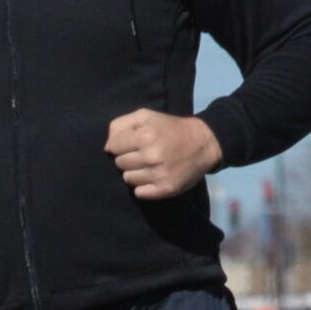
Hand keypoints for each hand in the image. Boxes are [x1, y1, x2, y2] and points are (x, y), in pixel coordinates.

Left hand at [105, 109, 221, 199]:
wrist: (204, 143)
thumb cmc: (169, 128)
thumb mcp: (145, 116)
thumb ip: (120, 126)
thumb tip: (107, 148)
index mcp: (145, 135)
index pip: (113, 147)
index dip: (121, 144)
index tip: (133, 143)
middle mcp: (151, 156)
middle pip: (119, 163)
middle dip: (128, 158)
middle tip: (143, 153)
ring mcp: (159, 174)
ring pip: (127, 179)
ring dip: (135, 172)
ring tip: (149, 164)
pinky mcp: (166, 189)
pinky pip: (139, 193)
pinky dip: (143, 186)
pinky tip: (153, 177)